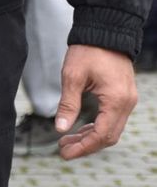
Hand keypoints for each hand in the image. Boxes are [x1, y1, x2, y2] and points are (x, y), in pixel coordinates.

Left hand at [55, 44, 137, 159]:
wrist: (106, 32)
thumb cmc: (88, 51)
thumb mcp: (72, 77)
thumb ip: (68, 104)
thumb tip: (60, 129)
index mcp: (116, 100)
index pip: (101, 134)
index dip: (83, 148)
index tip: (64, 154)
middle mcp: (127, 103)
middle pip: (109, 137)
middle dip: (86, 147)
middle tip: (62, 151)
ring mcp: (127, 100)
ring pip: (111, 130)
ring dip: (90, 138)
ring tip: (66, 142)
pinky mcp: (123, 96)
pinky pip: (112, 120)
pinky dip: (96, 128)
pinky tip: (79, 130)